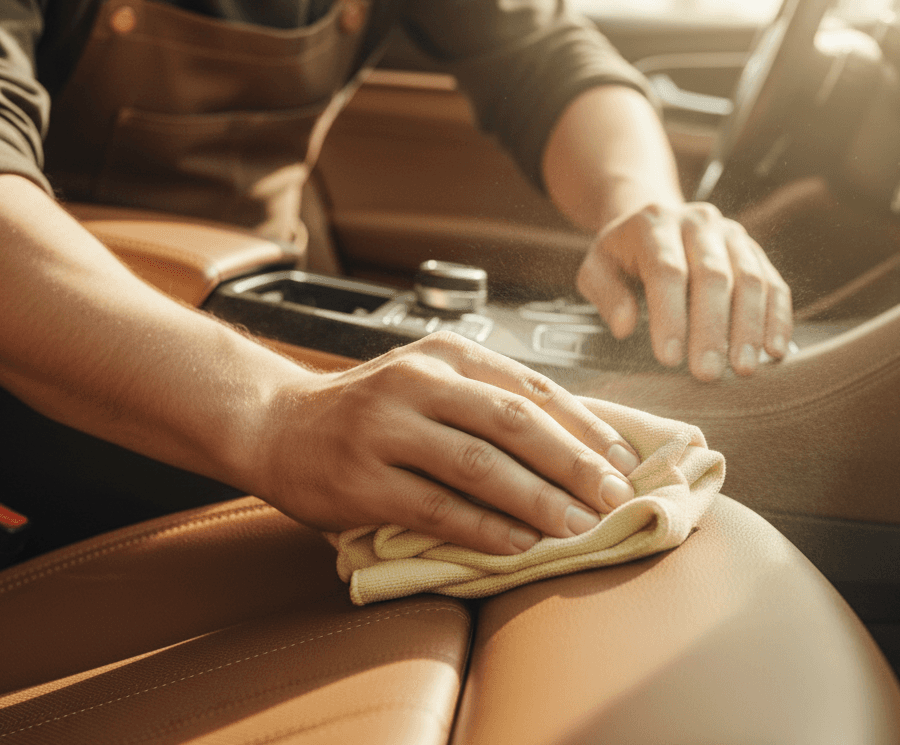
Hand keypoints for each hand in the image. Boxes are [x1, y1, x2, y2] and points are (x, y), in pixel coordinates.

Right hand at [242, 332, 640, 554]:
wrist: (276, 424)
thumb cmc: (369, 409)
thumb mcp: (430, 382)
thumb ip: (491, 402)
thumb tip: (581, 442)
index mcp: (445, 354)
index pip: (530, 387)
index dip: (584, 425)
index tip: (623, 460)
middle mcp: (416, 383)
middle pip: (512, 422)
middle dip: (572, 463)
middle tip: (613, 496)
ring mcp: (385, 431)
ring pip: (477, 465)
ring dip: (536, 499)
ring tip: (578, 525)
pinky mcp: (361, 480)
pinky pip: (435, 508)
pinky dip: (484, 528)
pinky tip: (519, 544)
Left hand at [576, 202, 792, 379]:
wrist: (654, 220)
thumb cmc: (622, 256)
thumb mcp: (597, 268)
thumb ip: (605, 293)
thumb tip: (624, 326)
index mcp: (655, 224)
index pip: (667, 270)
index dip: (670, 315)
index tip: (669, 359)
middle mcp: (699, 222)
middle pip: (712, 276)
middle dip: (712, 329)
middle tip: (708, 373)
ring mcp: (732, 234)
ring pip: (749, 279)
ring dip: (750, 327)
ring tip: (744, 369)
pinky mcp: (755, 251)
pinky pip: (773, 284)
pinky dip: (777, 318)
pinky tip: (775, 350)